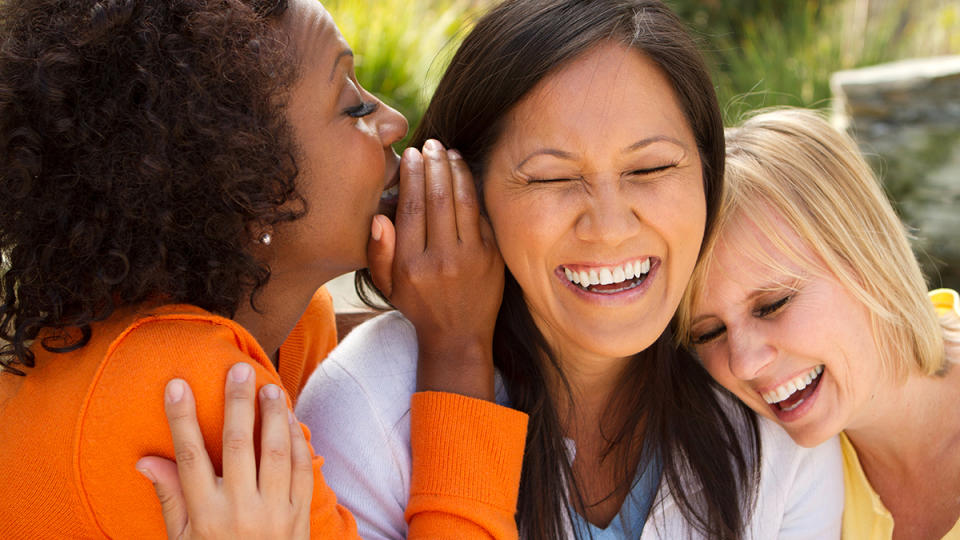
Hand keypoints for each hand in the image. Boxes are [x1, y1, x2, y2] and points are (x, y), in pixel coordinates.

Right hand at [136, 363, 312, 538]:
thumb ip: (171, 498)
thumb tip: (145, 461)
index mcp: (206, 515)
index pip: (190, 457)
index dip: (182, 418)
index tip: (176, 385)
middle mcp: (241, 510)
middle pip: (239, 445)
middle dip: (238, 403)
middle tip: (238, 370)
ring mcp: (275, 512)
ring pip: (277, 452)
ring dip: (274, 416)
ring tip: (270, 387)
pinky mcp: (301, 515)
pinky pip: (304, 470)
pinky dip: (299, 442)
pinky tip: (291, 420)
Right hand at [367, 140, 503, 399]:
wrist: (459, 336)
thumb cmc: (418, 306)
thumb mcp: (388, 286)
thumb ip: (378, 252)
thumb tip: (378, 217)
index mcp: (412, 266)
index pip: (411, 209)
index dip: (412, 176)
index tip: (411, 155)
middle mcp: (441, 260)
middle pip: (438, 199)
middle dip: (433, 165)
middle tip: (430, 144)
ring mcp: (471, 258)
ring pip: (462, 202)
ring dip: (455, 171)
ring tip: (448, 152)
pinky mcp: (492, 257)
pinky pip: (481, 216)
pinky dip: (473, 190)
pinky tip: (465, 173)